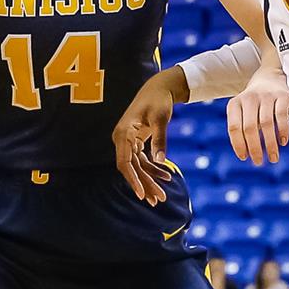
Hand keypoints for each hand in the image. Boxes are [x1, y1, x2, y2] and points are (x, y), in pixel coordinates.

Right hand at [113, 68, 181, 204]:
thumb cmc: (159, 101)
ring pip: (137, 167)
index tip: (141, 194)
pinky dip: (153, 169)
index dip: (132, 180)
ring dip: (149, 180)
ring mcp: (128, 141)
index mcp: (123, 133)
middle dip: (144, 185)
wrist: (159, 88)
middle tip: (158, 200)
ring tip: (162, 195)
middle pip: (131, 168)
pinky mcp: (135, 142)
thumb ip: (160, 139)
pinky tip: (166, 175)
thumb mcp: (161, 119)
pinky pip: (142, 161)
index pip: (124, 162)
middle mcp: (122, 139)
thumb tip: (159, 160)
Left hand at [228, 64, 288, 166]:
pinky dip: (282, 131)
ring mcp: (266, 96)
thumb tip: (247, 153)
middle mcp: (249, 99)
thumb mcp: (241, 110)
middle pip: (250, 128)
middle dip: (254, 147)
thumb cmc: (253, 101)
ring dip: (270, 144)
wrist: (270, 76)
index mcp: (235, 103)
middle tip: (259, 162)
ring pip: (266, 124)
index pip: (234, 127)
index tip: (244, 157)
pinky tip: (282, 142)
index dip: (238, 144)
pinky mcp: (282, 96)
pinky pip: (281, 116)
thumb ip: (241, 128)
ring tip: (273, 157)